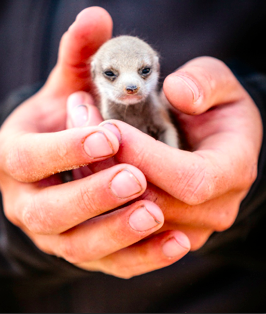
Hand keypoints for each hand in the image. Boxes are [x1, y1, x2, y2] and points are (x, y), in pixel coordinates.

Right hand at [0, 7, 189, 278]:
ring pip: (79, 246)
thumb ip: (81, 54)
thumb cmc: (70, 117)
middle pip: (49, 212)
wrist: (69, 155)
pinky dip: (140, 257)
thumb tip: (96, 17)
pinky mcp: (83, 251)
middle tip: (134, 177)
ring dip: (117, 233)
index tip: (110, 135)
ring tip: (154, 213)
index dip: (65, 148)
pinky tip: (174, 242)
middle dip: (91, 196)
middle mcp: (26, 201)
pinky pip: (110, 264)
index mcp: (14, 158)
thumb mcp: (72, 83)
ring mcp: (54, 234)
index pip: (28, 159)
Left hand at [100, 56, 261, 250]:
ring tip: (79, 148)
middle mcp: (215, 209)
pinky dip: (101, 203)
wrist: (215, 142)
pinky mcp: (167, 234)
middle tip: (82, 129)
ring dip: (99, 186)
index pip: (190, 178)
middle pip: (156, 204)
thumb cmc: (215, 109)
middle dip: (113, 169)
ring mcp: (191, 228)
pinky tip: (85, 172)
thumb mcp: (218, 82)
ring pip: (135, 222)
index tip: (111, 127)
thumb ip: (204, 80)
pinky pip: (127, 231)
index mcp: (234, 170)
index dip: (146, 156)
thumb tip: (177, 93)